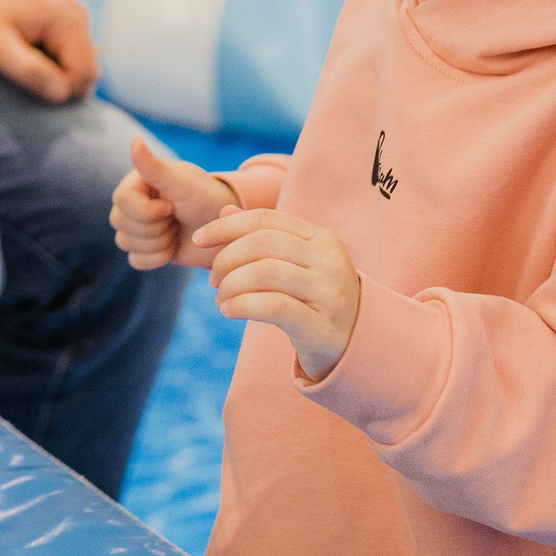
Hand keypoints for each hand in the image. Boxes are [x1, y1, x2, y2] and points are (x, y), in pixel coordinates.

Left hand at [0, 0, 97, 102]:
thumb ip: (27, 70)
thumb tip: (61, 93)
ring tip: (23, 62)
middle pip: (87, 73)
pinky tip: (30, 56)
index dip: (58, 92)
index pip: (83, 75)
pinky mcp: (69, 23)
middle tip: (21, 74)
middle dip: (58, 85)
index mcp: (64, 19)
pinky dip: (53, 67)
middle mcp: (77, 14)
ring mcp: (76, 17)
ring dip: (55, 77)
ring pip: (81, 69)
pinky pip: (72, 60)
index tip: (24, 86)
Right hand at [110, 135, 239, 269]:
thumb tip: (135, 140)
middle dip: (155, 227)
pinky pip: (136, 261)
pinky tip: (173, 246)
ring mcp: (135, 227)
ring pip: (127, 244)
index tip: (171, 207)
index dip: (146, 210)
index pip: (122, 200)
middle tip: (176, 218)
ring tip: (176, 230)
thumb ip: (155, 166)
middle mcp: (131, 203)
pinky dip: (157, 258)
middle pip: (121, 224)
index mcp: (136, 182)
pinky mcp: (143, 249)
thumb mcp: (183, 183)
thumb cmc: (205, 198)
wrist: (223, 227)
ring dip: (158, 243)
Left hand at [193, 206, 361, 381]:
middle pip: (262, 243)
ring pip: (265, 272)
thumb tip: (224, 211)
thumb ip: (263, 237)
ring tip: (221, 298)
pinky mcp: (322, 326)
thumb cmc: (315, 299)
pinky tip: (230, 310)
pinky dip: (242, 305)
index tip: (199, 239)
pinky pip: (273, 307)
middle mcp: (329, 260)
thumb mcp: (294, 264)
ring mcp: (329, 293)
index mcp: (321, 238)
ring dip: (231, 284)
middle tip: (213, 279)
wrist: (357, 345)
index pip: (265, 219)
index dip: (226, 226)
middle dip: (226, 258)